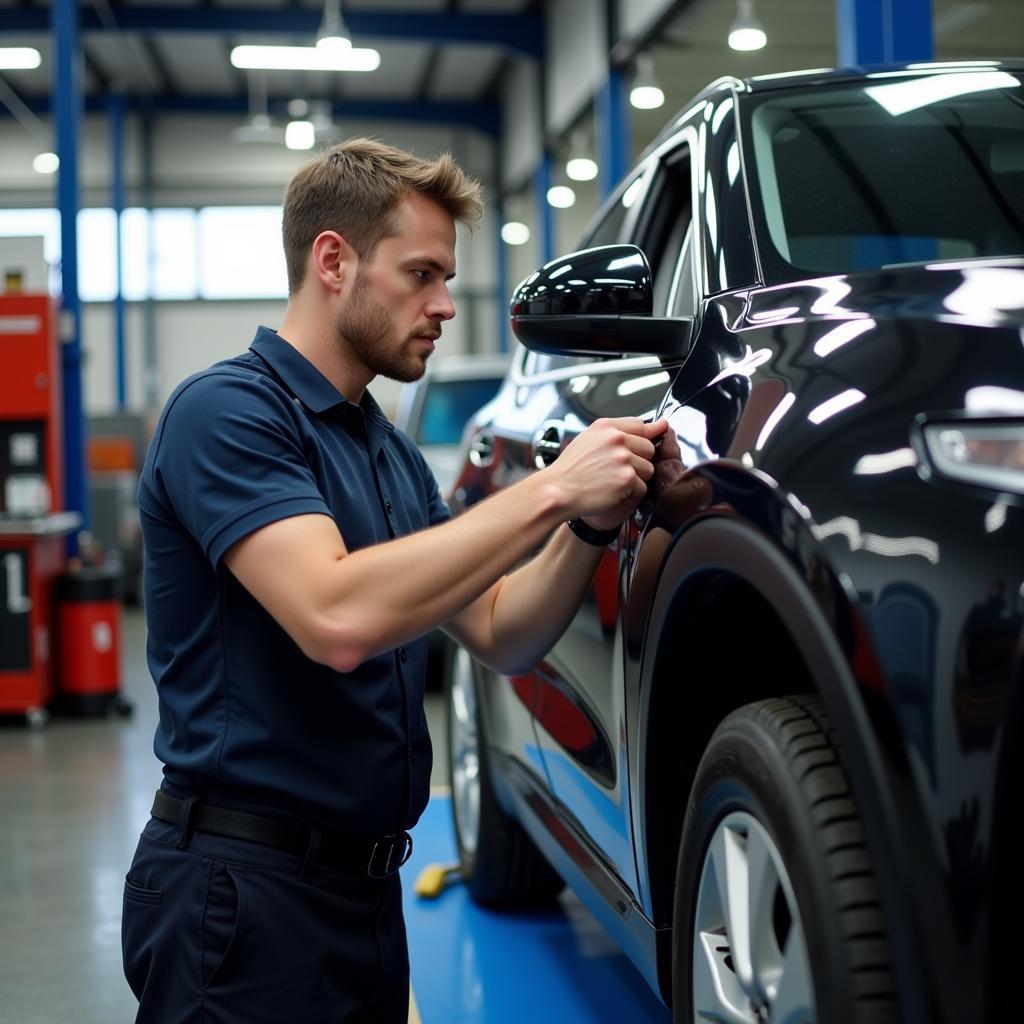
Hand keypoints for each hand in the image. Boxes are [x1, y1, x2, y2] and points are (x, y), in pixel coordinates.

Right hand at [547, 417, 667, 530]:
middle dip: (639, 461)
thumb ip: (617, 432)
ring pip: (648, 469)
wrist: (558, 491)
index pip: (640, 425)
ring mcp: (623, 459)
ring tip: (613, 481)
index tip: (655, 435)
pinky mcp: (627, 479)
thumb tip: (655, 425)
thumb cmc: (570, 469)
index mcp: (606, 427)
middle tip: (617, 470)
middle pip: (649, 449)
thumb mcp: (588, 440)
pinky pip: (643, 487)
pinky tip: (613, 492)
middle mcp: (616, 439)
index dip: (647, 434)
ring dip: (636, 478)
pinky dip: (631, 493)